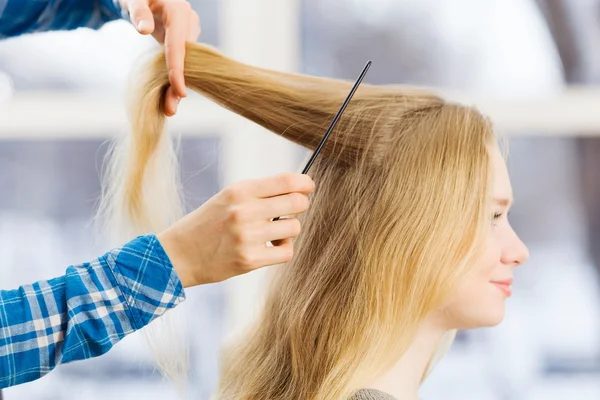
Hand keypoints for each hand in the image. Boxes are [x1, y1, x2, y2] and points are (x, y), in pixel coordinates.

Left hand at [120, 0, 199, 115]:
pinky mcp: (184, 39)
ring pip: (185, 64)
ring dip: (176, 85)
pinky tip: (168, 95)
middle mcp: (189, 22)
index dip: (178, 70)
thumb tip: (144, 30)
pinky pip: (181, 61)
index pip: (179, 46)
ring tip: (168, 108)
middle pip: (185, 60)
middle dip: (177, 85)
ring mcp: (189, 32)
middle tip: (169, 110)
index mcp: (178, 12)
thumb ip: (138, 12)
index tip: (179, 92)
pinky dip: (173, 77)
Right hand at [157, 173, 314, 286]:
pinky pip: (286, 252)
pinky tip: (270, 247)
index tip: (308, 188)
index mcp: (240, 190)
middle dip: (300, 206)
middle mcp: (245, 210)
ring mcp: (248, 236)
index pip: (286, 180)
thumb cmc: (208, 223)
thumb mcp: (228, 197)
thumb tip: (299, 189)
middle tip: (289, 211)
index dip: (305, 183)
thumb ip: (259, 192)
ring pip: (294, 227)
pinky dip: (283, 249)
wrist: (178, 254)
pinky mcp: (249, 259)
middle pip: (297, 203)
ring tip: (273, 232)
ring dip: (288, 230)